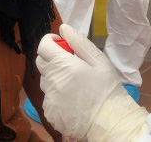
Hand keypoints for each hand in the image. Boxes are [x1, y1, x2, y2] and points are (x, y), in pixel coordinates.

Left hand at [37, 25, 148, 140]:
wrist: (109, 121)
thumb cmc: (107, 88)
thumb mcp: (99, 61)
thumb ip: (79, 43)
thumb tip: (63, 29)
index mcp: (63, 65)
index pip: (43, 46)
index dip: (49, 41)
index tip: (60, 43)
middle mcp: (52, 81)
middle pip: (41, 63)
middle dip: (52, 58)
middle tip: (69, 63)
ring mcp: (50, 98)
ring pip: (45, 81)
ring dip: (54, 77)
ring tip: (73, 83)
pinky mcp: (50, 112)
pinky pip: (48, 98)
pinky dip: (56, 95)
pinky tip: (72, 99)